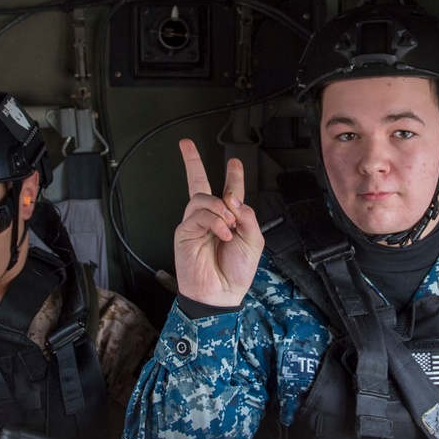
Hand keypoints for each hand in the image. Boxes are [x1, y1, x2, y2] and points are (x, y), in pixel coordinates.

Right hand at [173, 138, 264, 306]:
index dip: (232, 175)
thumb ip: (247, 216)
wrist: (220, 293)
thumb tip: (232, 198)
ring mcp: (195, 223)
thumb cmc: (236, 271)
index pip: (229, 191)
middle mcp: (209, 217)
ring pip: (202, 197)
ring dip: (219, 207)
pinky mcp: (184, 232)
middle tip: (186, 144)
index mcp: (229, 219)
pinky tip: (223, 232)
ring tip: (229, 224)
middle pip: (198, 183)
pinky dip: (214, 221)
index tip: (234, 161)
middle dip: (191, 162)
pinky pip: (198, 215)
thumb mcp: (254, 241)